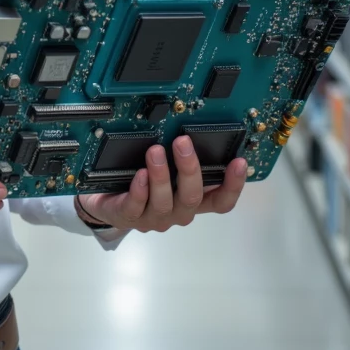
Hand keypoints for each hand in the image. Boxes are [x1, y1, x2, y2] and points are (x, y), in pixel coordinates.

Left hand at [77, 134, 247, 233]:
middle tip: (183, 143)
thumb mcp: (170, 173)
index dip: (233, 185)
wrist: (110, 203)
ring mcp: (154, 218)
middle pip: (192, 198)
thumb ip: (184, 161)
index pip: (221, 201)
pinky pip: (136, 206)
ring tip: (155, 152)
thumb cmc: (145, 186)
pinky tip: (139, 175)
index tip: (239, 162)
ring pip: (164, 202)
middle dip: (189, 169)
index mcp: (192, 201)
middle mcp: (177, 212)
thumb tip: (193, 132)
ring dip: (161, 176)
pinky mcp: (129, 217)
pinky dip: (139, 190)